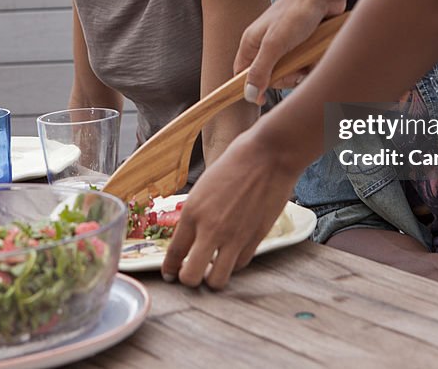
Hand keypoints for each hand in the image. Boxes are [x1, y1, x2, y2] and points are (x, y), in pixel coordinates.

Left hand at [161, 126, 303, 288]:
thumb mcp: (203, 187)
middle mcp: (210, 229)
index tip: (170, 274)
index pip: (174, 253)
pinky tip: (232, 252)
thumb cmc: (235, 163)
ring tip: (214, 266)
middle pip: (191, 277)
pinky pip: (240, 264)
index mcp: (192, 213)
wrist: (268, 156)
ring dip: (213, 276)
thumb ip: (196, 213)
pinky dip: (234, 263)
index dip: (169, 269)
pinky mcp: (256, 238)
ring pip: (218, 280)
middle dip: (188, 280)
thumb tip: (192, 235)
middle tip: (191, 273)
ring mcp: (234, 237)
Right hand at [234, 0, 345, 104]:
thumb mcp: (275, 44)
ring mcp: (285, 43)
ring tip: (310, 60)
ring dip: (301, 71)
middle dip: (284, 78)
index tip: (262, 99)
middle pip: (269, 76)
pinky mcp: (302, 42)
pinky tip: (318, 55)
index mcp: (252, 41)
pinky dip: (312, 63)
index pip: (242, 72)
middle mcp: (266, 43)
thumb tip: (248, 94)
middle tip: (296, 71)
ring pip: (289, 70)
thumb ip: (260, 69)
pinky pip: (304, 62)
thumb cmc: (297, 12)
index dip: (250, 87)